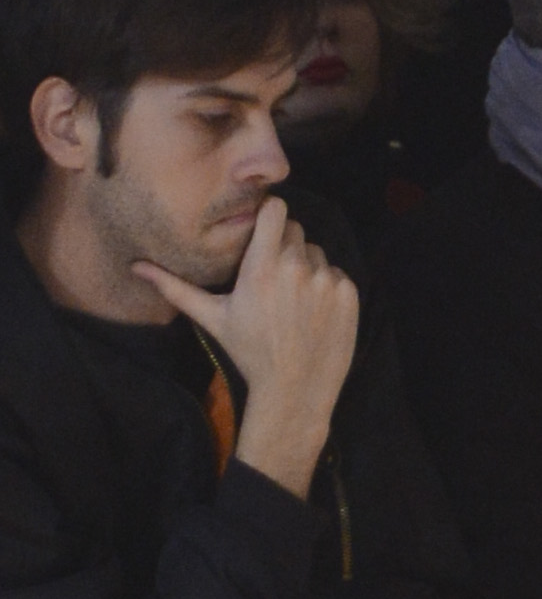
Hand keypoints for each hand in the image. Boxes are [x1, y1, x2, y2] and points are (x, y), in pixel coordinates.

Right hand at [137, 199, 358, 496]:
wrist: (294, 390)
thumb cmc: (248, 352)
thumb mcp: (212, 318)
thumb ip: (176, 288)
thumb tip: (136, 266)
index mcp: (262, 268)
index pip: (275, 209)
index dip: (269, 216)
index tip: (262, 231)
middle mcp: (297, 268)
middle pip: (294, 230)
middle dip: (282, 246)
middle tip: (272, 277)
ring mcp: (326, 280)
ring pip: (316, 252)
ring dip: (305, 267)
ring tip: (291, 300)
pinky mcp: (348, 292)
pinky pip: (336, 273)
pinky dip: (326, 286)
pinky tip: (311, 312)